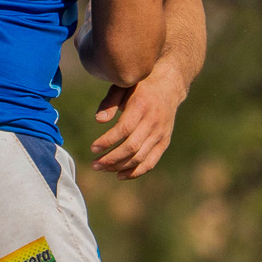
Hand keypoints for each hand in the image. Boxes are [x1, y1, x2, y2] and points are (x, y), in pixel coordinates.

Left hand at [90, 64, 184, 178]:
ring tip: (102, 168)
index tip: (93, 148)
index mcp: (141, 106)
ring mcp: (160, 133)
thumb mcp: (122, 86)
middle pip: (132, 147)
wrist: (168, 87)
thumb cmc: (139, 86)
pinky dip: (135, 172)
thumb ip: (109, 102)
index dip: (107, 141)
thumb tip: (99, 120)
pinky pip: (150, 162)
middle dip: (111, 159)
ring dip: (119, 167)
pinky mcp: (164, 142)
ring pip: (140, 157)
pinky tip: (119, 175)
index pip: (124, 129)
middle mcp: (153, 121)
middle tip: (95, 165)